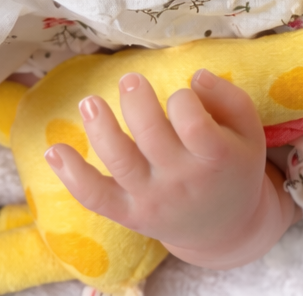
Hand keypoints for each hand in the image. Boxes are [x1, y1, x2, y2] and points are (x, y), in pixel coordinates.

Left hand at [44, 69, 298, 268]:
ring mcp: (151, 199)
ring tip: (89, 102)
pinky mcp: (128, 214)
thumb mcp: (248, 131)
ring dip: (99, 128)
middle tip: (130, 81)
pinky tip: (54, 150)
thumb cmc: (233, 165)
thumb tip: (196, 76)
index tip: (182, 97)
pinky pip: (95, 197)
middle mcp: (181, 181)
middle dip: (136, 102)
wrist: (225, 227)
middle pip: (151, 136)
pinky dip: (71, 175)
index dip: (182, 99)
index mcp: (215, 158)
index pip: (192, 123)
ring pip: (119, 161)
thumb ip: (229, 97)